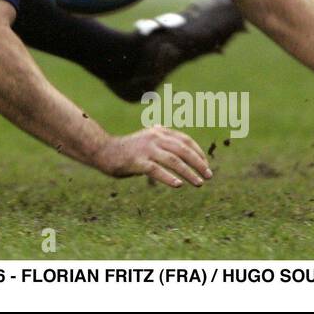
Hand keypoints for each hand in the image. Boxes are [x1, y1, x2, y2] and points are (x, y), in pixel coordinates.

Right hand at [96, 126, 211, 187]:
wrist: (104, 151)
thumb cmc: (126, 147)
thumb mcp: (144, 138)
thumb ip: (156, 135)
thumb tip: (163, 127)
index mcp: (158, 132)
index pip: (185, 140)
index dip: (198, 152)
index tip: (206, 165)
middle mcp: (154, 138)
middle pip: (183, 150)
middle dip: (198, 163)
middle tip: (209, 175)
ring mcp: (146, 149)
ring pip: (174, 161)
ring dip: (189, 172)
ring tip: (199, 183)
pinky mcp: (137, 162)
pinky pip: (156, 170)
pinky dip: (169, 178)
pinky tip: (178, 185)